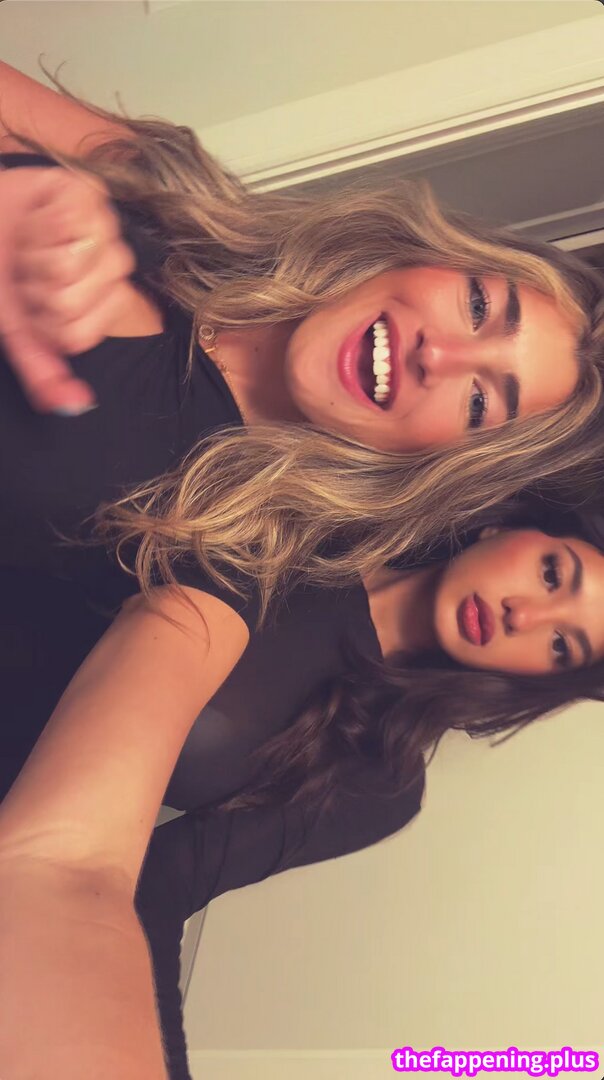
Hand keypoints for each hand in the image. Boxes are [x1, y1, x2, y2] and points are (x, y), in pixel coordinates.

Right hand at [0, 165, 134, 413]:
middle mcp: (112, 271)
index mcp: (101, 307)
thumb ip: (42, 372)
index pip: (75, 338)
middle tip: (27, 271)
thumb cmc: (1, 273)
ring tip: (29, 244)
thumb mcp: (16, 331)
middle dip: (31, 288)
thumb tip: (74, 407)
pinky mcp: (92, 195)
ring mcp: (107, 232)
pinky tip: (36, 217)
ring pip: (67, 267)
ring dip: (32, 255)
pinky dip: (36, 224)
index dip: (39, 323)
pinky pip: (66, 225)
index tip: (31, 304)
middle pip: (69, 304)